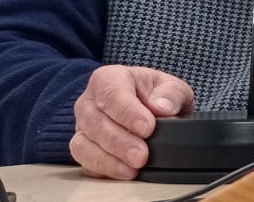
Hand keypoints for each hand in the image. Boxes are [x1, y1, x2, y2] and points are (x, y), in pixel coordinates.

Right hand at [70, 65, 193, 179]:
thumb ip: (171, 93)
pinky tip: (123, 173)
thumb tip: (162, 107)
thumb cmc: (155, 94)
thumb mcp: (171, 86)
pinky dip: (103, 170)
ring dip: (108, 159)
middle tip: (141, 155)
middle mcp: (89, 102)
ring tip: (133, 169)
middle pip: (95, 122)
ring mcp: (82, 126)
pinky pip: (85, 161)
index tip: (147, 128)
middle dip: (119, 142)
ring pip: (83, 144)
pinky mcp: (83, 148)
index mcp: (109, 78)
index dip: (128, 112)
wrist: (148, 107)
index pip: (112, 93)